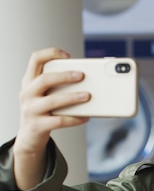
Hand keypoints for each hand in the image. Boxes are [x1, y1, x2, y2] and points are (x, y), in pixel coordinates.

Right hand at [13, 48, 90, 189]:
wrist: (29, 137)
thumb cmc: (44, 111)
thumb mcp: (46, 95)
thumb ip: (59, 85)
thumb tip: (90, 80)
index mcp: (29, 81)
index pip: (35, 59)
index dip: (50, 53)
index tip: (67, 55)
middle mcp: (27, 93)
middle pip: (44, 79)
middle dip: (64, 76)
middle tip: (82, 75)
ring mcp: (30, 110)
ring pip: (53, 101)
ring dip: (73, 97)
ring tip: (88, 96)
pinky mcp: (38, 126)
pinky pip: (59, 121)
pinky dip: (75, 119)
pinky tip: (86, 117)